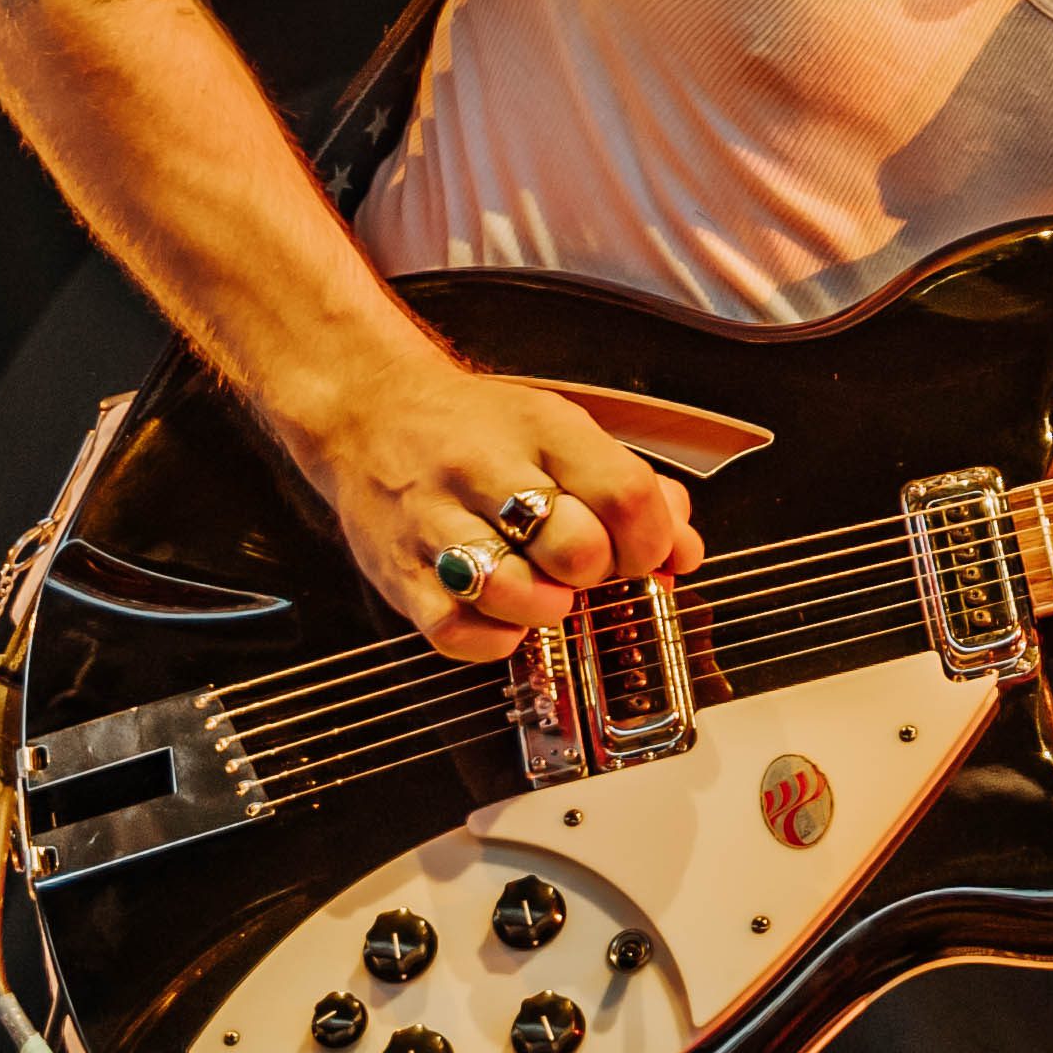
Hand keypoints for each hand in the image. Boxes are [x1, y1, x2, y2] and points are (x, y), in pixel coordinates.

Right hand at [275, 352, 700, 660]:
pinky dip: (493, 640)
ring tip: (548, 594)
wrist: (369, 412)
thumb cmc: (477, 429)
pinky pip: (455, 629)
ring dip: (547, 609)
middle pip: (574, 547)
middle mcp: (485, 471)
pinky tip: (504, 619)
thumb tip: (683, 551)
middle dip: (599, 573)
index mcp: (542, 429)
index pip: (625, 494)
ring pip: (510, 592)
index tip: (646, 553)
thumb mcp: (561, 431)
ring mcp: (435, 523)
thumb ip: (630, 488)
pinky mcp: (398, 573)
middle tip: (590, 569)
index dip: (653, 541)